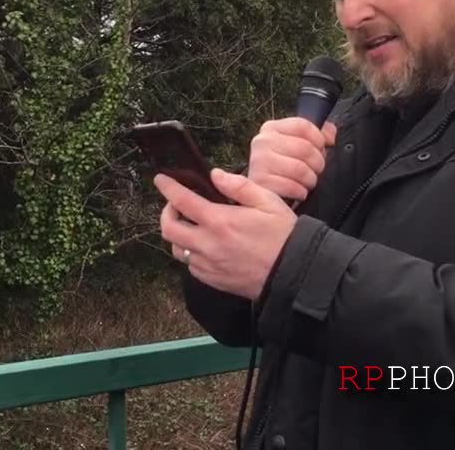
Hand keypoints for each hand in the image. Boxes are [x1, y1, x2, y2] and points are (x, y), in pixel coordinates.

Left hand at [157, 168, 297, 299]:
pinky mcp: (213, 279)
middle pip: (169, 229)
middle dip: (166, 213)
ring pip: (177, 250)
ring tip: (190, 226)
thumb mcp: (267, 201)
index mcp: (220, 221)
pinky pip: (191, 266)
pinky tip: (205, 246)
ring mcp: (209, 264)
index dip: (168, 187)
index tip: (161, 180)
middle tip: (176, 206)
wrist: (293, 272)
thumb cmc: (283, 234)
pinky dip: (192, 253)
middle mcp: (208, 244)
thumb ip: (238, 186)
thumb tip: (215, 175)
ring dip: (178, 235)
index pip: (182, 201)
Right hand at [247, 118, 336, 200]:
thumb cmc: (285, 167)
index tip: (321, 148)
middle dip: (318, 162)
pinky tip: (299, 191)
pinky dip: (301, 192)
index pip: (303, 126)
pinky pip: (292, 187)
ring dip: (310, 179)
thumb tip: (330, 136)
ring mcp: (259, 161)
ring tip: (308, 182)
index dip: (318, 139)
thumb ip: (319, 134)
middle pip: (305, 148)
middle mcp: (262, 141)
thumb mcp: (299, 145)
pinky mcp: (260, 182)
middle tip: (316, 170)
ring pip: (300, 169)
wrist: (263, 194)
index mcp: (272, 128)